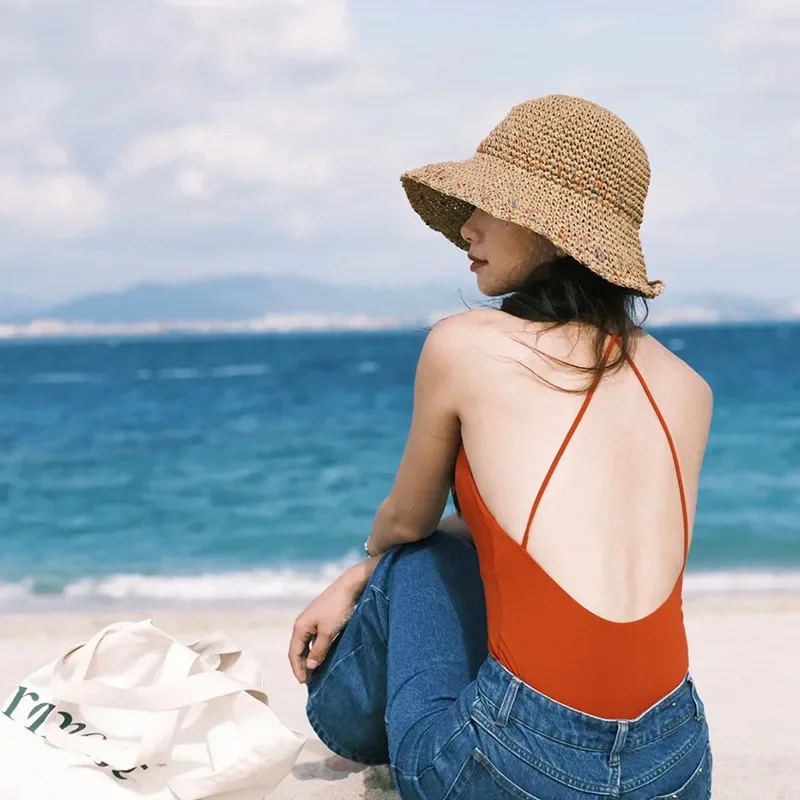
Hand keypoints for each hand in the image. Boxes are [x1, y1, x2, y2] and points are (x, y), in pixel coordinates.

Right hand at [288, 566, 362, 683]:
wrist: (350, 586)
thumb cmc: (338, 609)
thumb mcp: (328, 632)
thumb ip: (318, 650)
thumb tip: (309, 667)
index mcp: (300, 627)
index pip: (294, 653)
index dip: (297, 669)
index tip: (304, 683)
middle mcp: (302, 623)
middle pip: (298, 649)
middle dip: (302, 665)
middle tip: (309, 682)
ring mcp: (312, 620)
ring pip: (307, 644)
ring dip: (309, 658)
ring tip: (316, 671)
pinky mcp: (321, 618)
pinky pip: (314, 638)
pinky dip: (316, 649)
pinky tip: (323, 655)